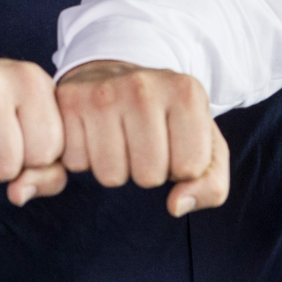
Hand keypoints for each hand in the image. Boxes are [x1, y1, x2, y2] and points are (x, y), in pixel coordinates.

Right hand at [52, 60, 229, 216]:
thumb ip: (211, 184)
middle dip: (147, 170)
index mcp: (186, 92)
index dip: (181, 167)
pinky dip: (85, 158)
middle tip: (142, 141)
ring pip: (111, 176)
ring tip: (118, 137)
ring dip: (115, 168)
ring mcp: (103, 92)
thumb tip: (176, 206)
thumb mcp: (203, 144)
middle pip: (149, 176)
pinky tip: (93, 133)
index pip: (190, 169)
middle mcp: (144, 87)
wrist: (115, 75)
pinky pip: (76, 164)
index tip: (173, 142)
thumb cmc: (165, 118)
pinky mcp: (69, 101)